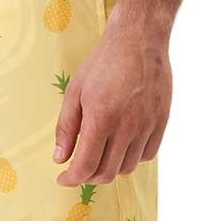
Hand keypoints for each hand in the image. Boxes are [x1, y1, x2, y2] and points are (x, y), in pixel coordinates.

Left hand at [54, 21, 171, 185]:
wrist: (138, 42)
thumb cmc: (102, 65)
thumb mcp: (74, 93)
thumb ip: (65, 128)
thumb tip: (60, 158)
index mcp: (100, 120)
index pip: (85, 166)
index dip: (71, 179)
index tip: (63, 178)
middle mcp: (126, 128)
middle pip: (107, 173)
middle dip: (88, 177)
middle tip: (78, 169)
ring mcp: (147, 127)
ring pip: (127, 168)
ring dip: (109, 168)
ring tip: (99, 155)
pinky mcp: (161, 123)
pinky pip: (146, 155)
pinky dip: (130, 158)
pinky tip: (120, 145)